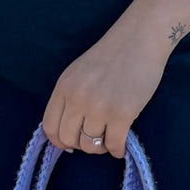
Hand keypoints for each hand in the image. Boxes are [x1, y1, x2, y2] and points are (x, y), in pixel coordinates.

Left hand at [41, 26, 167, 158]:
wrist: (139, 40)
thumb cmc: (111, 56)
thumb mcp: (78, 72)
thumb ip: (70, 97)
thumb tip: (68, 131)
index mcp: (64, 87)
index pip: (49, 126)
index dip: (59, 140)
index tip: (71, 143)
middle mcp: (77, 98)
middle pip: (69, 139)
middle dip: (81, 146)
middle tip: (94, 140)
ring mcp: (99, 107)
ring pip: (91, 145)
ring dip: (100, 147)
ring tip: (108, 139)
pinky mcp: (122, 114)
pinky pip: (113, 145)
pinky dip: (116, 150)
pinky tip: (120, 146)